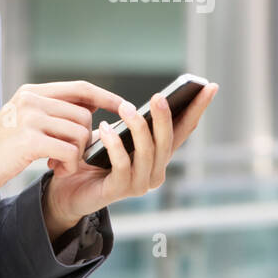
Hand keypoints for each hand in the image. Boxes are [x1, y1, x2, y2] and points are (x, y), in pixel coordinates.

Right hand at [0, 80, 123, 204]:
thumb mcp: (22, 122)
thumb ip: (51, 112)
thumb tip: (90, 109)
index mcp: (32, 92)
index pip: (80, 88)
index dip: (106, 97)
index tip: (125, 106)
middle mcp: (31, 99)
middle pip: (84, 115)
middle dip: (85, 139)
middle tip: (68, 157)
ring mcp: (29, 118)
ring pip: (79, 133)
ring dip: (76, 155)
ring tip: (59, 164)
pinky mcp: (28, 141)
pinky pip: (69, 151)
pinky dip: (69, 165)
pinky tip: (56, 170)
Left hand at [45, 82, 219, 222]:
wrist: (68, 190)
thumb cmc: (94, 159)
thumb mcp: (119, 134)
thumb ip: (136, 124)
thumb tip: (154, 101)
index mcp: (159, 155)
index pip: (184, 129)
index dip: (198, 108)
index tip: (210, 86)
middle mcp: (155, 171)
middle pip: (167, 141)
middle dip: (165, 117)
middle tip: (158, 96)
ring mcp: (139, 184)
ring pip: (147, 152)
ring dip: (137, 127)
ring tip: (124, 107)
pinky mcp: (119, 191)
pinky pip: (122, 164)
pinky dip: (114, 144)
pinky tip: (105, 128)